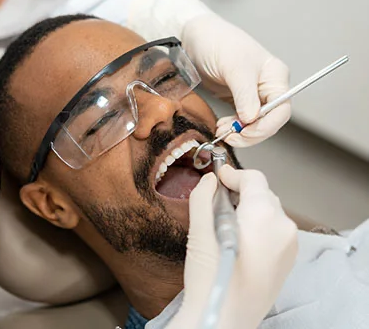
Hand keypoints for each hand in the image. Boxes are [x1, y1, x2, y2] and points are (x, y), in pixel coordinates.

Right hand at [167, 167, 297, 328]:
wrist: (224, 320)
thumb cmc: (212, 281)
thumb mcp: (200, 234)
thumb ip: (203, 199)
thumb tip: (209, 181)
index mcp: (264, 216)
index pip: (254, 179)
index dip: (233, 174)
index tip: (218, 176)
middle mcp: (283, 228)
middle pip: (263, 194)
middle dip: (241, 192)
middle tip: (216, 200)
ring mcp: (289, 246)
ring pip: (270, 213)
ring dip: (249, 209)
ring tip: (225, 223)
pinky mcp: (287, 261)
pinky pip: (274, 232)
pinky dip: (258, 227)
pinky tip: (238, 241)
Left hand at [181, 14, 290, 146]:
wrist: (195, 37)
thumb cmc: (218, 42)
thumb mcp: (234, 68)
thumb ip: (245, 95)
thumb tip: (252, 118)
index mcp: (275, 77)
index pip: (281, 110)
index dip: (266, 126)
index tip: (245, 132)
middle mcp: (267, 87)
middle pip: (269, 121)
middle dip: (250, 132)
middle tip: (230, 137)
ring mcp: (252, 94)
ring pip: (254, 123)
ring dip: (240, 132)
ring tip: (222, 131)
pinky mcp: (237, 99)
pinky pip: (241, 120)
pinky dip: (233, 127)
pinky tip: (222, 126)